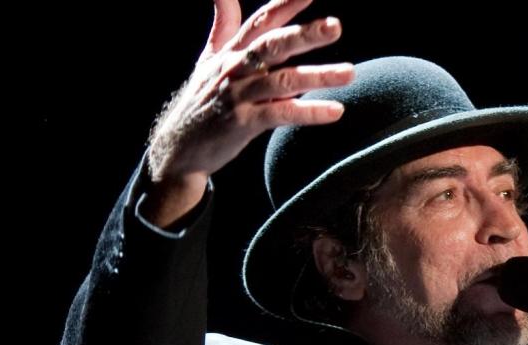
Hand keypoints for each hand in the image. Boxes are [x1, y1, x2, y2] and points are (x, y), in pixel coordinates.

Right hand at [143, 0, 354, 224]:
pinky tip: (335, 111)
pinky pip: (280, 114)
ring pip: (282, 80)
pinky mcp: (242, 124)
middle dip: (305, 34)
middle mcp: (235, 68)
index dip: (286, 4)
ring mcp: (238, 95)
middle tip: (336, 26)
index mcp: (233, 50)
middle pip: (273, 45)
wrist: (178, 146)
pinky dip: (308, 113)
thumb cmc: (203, 99)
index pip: (263, 20)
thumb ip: (224, 24)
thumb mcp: (209, 57)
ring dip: (317, 76)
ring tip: (349, 73)